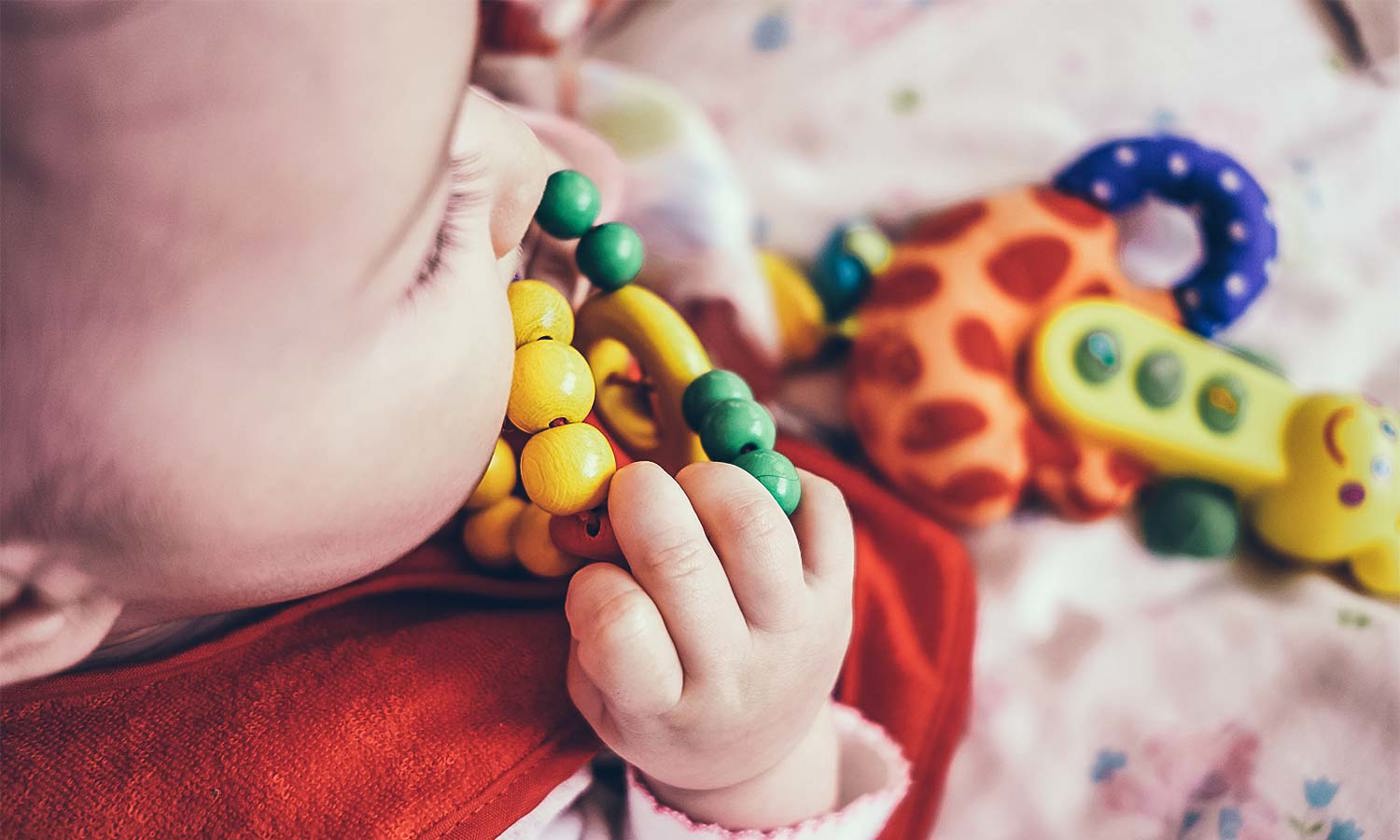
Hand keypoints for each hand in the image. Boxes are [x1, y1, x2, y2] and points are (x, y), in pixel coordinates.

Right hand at [564, 460, 854, 827]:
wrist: (752, 748)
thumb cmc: (658, 702)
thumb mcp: (598, 688)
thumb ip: (586, 613)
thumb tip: (596, 514)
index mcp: (661, 707)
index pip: (619, 626)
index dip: (594, 580)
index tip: (595, 574)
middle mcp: (735, 674)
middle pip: (682, 561)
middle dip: (641, 497)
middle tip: (632, 486)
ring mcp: (794, 632)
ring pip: (754, 523)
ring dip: (709, 480)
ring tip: (692, 488)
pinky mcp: (838, 595)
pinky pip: (824, 507)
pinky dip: (785, 477)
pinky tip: (753, 496)